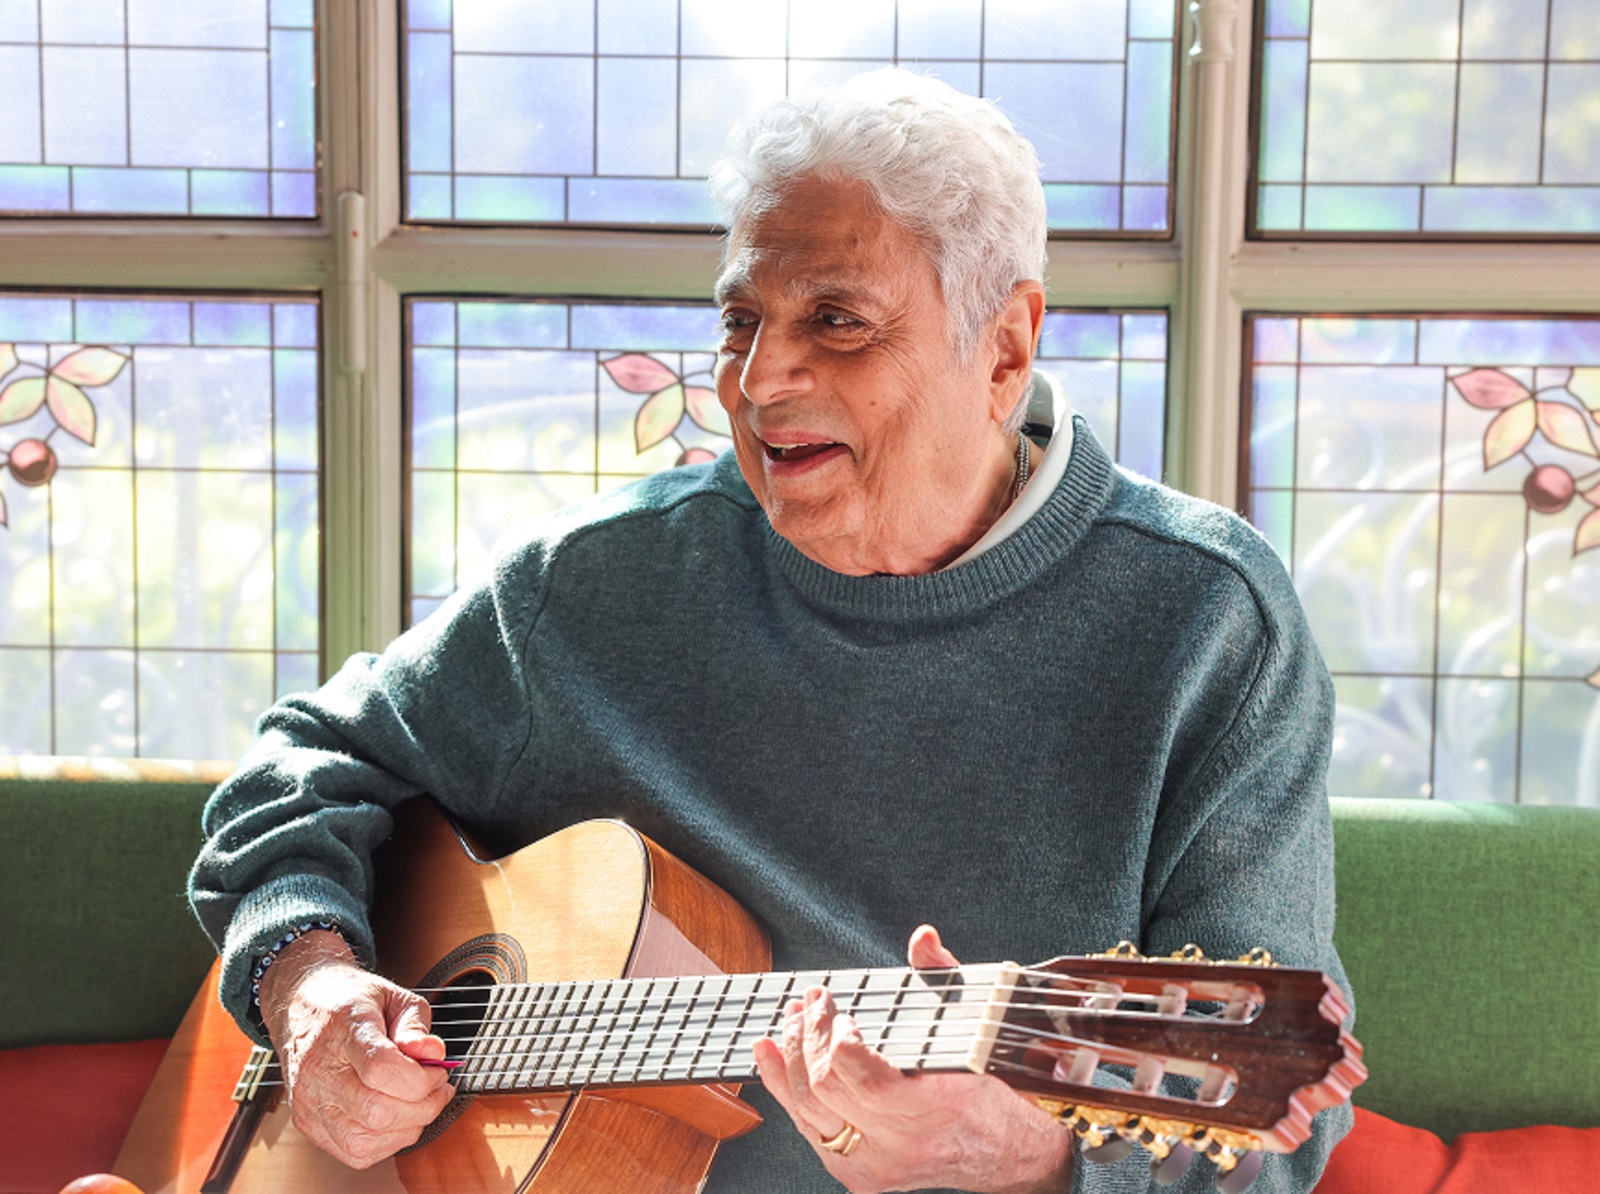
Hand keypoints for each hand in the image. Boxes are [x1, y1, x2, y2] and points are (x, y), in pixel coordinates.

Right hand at [257, 930, 454, 1168]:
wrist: (302, 1006)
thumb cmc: (351, 1001)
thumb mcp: (393, 996)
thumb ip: (416, 1025)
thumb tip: (434, 1055)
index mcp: (343, 1029)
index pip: (381, 1069)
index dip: (421, 1078)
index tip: (439, 1070)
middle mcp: (319, 1070)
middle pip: (376, 1111)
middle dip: (423, 1107)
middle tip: (438, 1089)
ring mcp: (309, 1101)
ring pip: (364, 1141)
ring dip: (406, 1129)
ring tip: (421, 1104)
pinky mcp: (306, 1122)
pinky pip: (353, 1152)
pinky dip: (385, 1144)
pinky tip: (398, 1120)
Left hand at [752, 925, 1072, 1193]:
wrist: (1005, 1156)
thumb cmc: (988, 1090)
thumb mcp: (976, 1029)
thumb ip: (944, 978)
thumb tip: (921, 938)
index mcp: (935, 1109)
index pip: (865, 1080)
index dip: (839, 1040)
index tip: (842, 1012)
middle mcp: (901, 1147)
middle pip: (826, 1090)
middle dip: (809, 1037)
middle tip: (814, 1001)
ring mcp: (876, 1167)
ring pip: (807, 1112)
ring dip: (790, 1059)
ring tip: (791, 1020)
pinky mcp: (859, 1177)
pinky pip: (809, 1131)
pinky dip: (784, 1090)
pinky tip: (771, 1057)